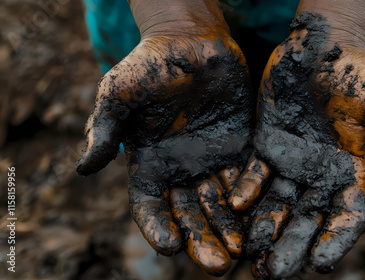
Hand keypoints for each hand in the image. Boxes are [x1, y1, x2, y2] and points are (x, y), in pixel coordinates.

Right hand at [75, 21, 252, 274]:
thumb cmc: (150, 65)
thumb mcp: (119, 93)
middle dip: (202, 239)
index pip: (152, 206)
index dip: (158, 227)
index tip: (169, 247)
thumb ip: (104, 129)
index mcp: (151, 165)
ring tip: (239, 252)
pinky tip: (255, 210)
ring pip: (222, 202)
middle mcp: (183, 170)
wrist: (191, 41)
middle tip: (217, 265)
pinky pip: (249, 175)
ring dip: (230, 227)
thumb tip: (83, 168)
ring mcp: (214, 160)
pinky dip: (251, 193)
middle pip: (191, 214)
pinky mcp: (242, 146)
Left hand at [229, 11, 364, 278]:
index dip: (335, 241)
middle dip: (291, 247)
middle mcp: (319, 178)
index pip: (345, 218)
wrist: (321, 48)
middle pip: (306, 221)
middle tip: (273, 274)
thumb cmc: (359, 78)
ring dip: (264, 230)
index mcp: (352, 176)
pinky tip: (237, 204)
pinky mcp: (265, 148)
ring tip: (251, 256)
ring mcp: (290, 165)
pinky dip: (246, 190)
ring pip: (276, 205)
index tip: (321, 264)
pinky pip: (254, 175)